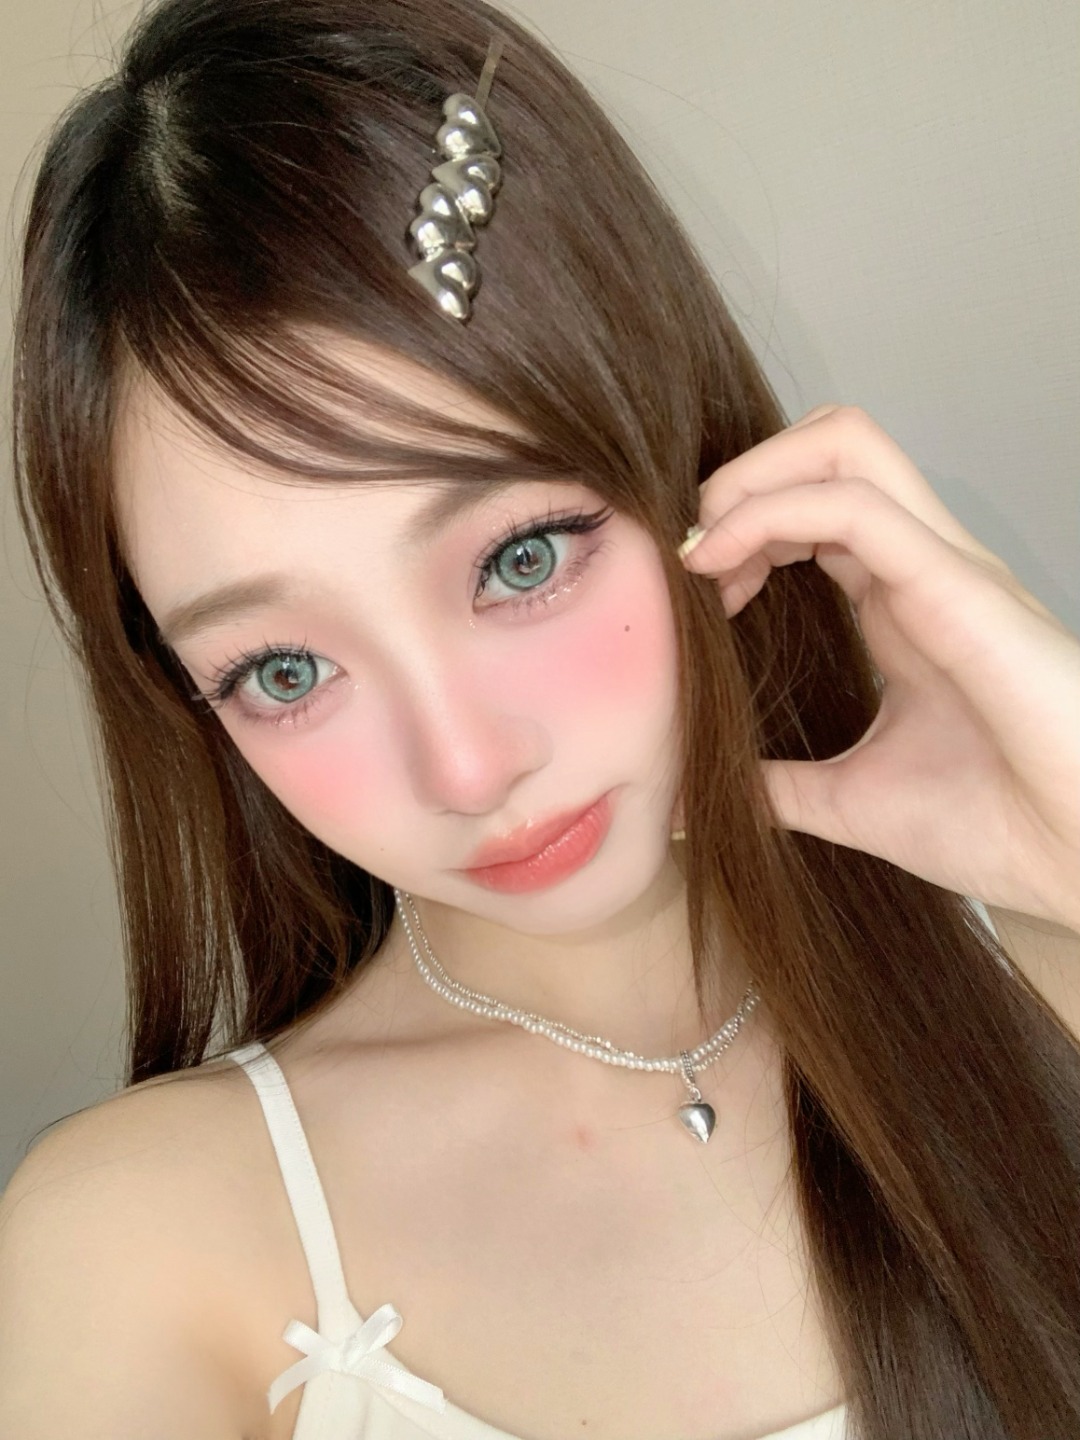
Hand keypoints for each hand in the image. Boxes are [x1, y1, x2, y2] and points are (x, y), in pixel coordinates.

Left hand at [679, 404, 1079, 930]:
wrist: (1079, 860)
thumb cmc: (995, 824)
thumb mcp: (850, 801)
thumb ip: (779, 787)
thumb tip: (702, 799)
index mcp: (902, 600)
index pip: (816, 505)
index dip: (743, 525)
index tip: (695, 591)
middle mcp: (922, 565)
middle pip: (831, 444)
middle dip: (743, 477)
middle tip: (694, 555)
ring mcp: (944, 565)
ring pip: (844, 443)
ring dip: (753, 477)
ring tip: (704, 548)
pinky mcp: (956, 584)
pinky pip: (854, 504)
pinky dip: (771, 512)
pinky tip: (721, 563)